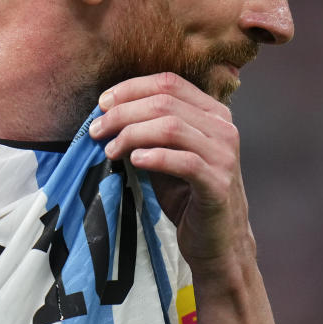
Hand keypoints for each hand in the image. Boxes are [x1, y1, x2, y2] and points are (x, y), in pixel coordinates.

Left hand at [88, 72, 254, 272]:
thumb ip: (150, 132)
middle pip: (166, 103)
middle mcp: (224, 127)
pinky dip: (155, 157)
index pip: (170, 82)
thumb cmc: (189, 196)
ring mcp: (224, 155)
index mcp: (214, 113)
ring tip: (111, 149)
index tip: (102, 103)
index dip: (132, 88)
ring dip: (132, 134)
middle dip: (124, 113)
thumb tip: (108, 114)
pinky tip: (134, 161)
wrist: (219, 241)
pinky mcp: (218, 183)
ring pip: (172, 127)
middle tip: (98, 130)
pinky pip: (184, 162)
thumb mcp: (168, 155)